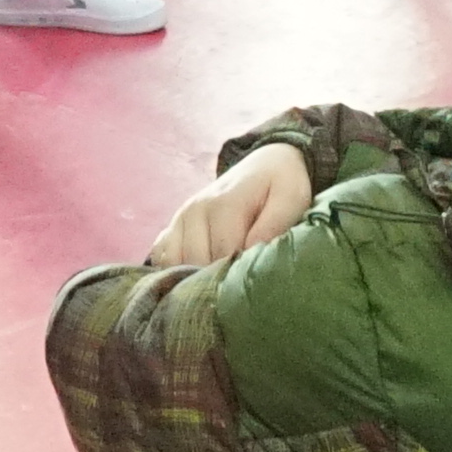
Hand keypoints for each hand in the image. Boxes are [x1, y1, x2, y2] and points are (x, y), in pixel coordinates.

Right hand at [151, 142, 314, 269]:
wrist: (266, 163)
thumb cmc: (281, 185)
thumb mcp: (290, 198)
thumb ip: (273, 226)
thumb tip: (249, 256)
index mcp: (222, 205)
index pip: (222, 256)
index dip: (238, 276)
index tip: (255, 284)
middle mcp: (194, 211)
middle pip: (196, 264)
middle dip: (216, 281)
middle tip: (240, 288)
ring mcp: (180, 219)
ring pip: (175, 265)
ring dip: (194, 280)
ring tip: (219, 284)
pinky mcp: (172, 226)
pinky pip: (161, 257)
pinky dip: (173, 271)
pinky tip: (194, 277)